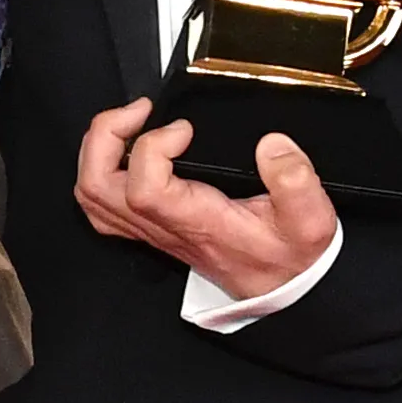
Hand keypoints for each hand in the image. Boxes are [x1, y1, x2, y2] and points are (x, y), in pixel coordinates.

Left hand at [73, 101, 339, 301]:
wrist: (283, 291)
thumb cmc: (291, 257)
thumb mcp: (310, 220)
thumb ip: (296, 182)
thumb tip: (272, 144)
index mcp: (196, 222)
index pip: (143, 189)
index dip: (152, 147)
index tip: (185, 128)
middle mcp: (163, 228)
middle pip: (97, 187)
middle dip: (106, 136)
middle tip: (141, 111)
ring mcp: (151, 231)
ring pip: (91, 196)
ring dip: (98, 150)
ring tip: (131, 123)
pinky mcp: (151, 230)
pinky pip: (101, 206)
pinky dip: (101, 172)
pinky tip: (125, 151)